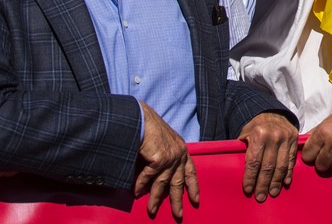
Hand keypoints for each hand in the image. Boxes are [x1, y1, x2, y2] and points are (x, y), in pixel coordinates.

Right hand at [134, 101, 198, 219]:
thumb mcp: (163, 142)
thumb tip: (158, 177)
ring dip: (155, 199)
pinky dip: (140, 185)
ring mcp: (170, 157)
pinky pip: (147, 177)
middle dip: (177, 201)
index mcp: (182, 150)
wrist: (141, 117)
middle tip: (179, 215)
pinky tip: (136, 193)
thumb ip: (165, 157)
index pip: (191, 172)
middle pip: (178, 183)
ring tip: (151, 211)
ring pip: (162, 184)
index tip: (195, 199)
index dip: (193, 186)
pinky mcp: (159, 160)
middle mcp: (179, 154)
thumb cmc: (149, 127)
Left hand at [238, 112, 297, 201]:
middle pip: (268, 166)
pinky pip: (291, 160)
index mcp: (259, 134)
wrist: (272, 112)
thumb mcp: (245, 133)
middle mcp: (274, 136)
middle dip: (263, 184)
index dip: (251, 177)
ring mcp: (286, 138)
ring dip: (276, 182)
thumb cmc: (255, 126)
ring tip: (272, 193)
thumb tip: (238, 170)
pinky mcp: (295, 140)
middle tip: (260, 197)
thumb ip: (243, 149)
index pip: (254, 161)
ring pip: (281, 166)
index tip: (248, 190)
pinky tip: (284, 183)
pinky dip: (288, 173)